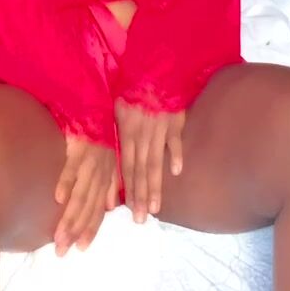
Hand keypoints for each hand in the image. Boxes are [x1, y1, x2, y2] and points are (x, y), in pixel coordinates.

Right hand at [53, 136, 119, 254]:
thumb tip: (110, 208)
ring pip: (80, 194)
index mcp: (106, 178)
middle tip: (62, 250)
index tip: (81, 249)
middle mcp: (99, 174)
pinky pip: (72, 167)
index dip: (90, 229)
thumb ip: (110, 185)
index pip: (98, 210)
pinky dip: (66, 182)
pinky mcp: (78, 148)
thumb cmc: (101, 134)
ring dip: (69, 217)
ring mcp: (89, 162)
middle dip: (75, 231)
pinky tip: (57, 198)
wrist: (96, 105)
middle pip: (87, 207)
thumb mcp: (110, 160)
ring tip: (58, 236)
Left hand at [114, 100, 185, 223]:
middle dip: (139, 196)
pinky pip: (174, 139)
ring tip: (155, 207)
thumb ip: (119, 138)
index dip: (128, 189)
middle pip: (139, 170)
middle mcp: (140, 135)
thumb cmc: (135, 93)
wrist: (153, 70)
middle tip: (140, 219)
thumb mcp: (120, 113)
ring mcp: (157, 128)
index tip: (128, 210)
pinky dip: (175, 154)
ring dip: (154, 185)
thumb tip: (113, 161)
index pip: (125, 167)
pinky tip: (176, 171)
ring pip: (154, 161)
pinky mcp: (173, 119)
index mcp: (126, 134)